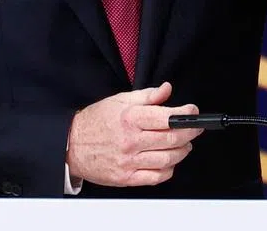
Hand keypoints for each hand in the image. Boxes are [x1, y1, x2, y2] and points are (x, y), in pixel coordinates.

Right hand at [65, 81, 202, 186]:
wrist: (71, 145)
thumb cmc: (95, 122)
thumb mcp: (119, 100)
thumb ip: (147, 95)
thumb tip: (166, 89)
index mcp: (130, 118)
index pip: (167, 117)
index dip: (186, 114)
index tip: (193, 111)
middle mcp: (130, 140)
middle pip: (172, 139)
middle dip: (190, 132)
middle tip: (194, 128)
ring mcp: (129, 161)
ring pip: (168, 159)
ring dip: (182, 151)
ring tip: (184, 144)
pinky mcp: (126, 178)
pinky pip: (156, 177)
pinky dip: (169, 169)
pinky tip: (169, 161)